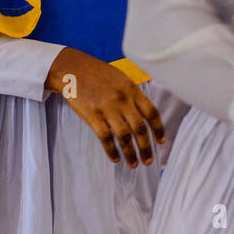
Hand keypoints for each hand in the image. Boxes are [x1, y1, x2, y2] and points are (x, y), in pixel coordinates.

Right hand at [46, 48, 165, 167]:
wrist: (72, 68)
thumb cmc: (97, 74)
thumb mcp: (121, 79)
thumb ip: (132, 95)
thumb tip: (144, 115)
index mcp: (132, 90)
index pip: (151, 113)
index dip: (158, 129)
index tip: (161, 141)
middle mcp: (122, 99)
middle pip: (140, 128)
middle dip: (146, 148)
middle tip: (148, 161)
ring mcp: (107, 108)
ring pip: (124, 136)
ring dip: (131, 153)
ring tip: (134, 164)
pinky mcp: (92, 115)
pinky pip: (105, 137)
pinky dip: (111, 150)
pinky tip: (116, 158)